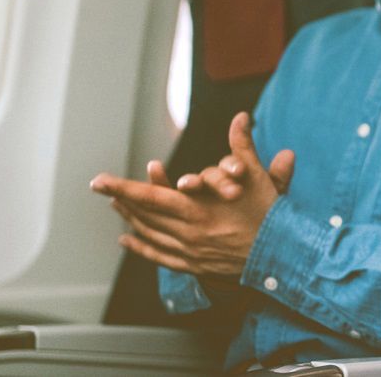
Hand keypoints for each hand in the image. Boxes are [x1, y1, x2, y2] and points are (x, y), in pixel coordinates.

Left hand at [90, 113, 279, 275]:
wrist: (281, 254)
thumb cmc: (269, 214)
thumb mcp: (256, 176)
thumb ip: (243, 145)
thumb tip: (240, 116)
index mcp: (198, 209)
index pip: (150, 196)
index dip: (123, 187)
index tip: (99, 180)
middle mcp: (188, 232)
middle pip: (144, 215)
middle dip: (121, 199)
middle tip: (102, 188)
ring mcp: (189, 251)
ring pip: (150, 234)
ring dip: (130, 218)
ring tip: (117, 205)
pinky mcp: (194, 265)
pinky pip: (159, 256)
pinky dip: (140, 247)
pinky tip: (127, 239)